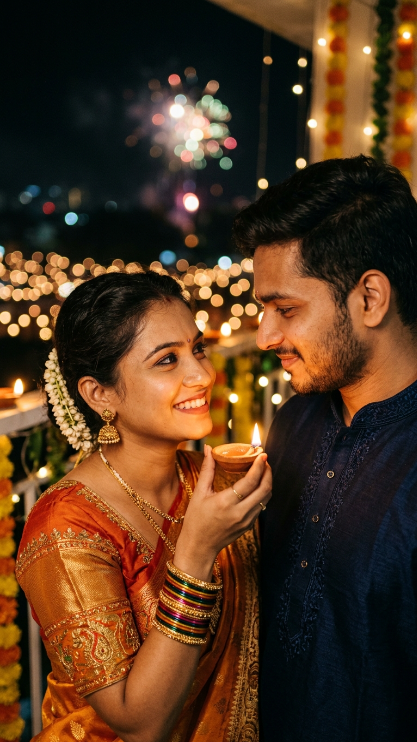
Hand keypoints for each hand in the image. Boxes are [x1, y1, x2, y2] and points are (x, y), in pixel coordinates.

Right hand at [174, 445, 271, 579]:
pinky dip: (262, 493)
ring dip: (267, 482)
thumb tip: (209, 449)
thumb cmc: (196, 520)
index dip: (259, 466)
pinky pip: (261, 506)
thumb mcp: (199, 493)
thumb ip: (207, 470)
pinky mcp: (249, 525)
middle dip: (268, 472)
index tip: (262, 455)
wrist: (199, 547)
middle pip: (264, 489)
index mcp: (226, 503)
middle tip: (264, 460)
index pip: (250, 481)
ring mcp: (246, 520)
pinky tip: (256, 484)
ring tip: (263, 469)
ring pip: (266, 498)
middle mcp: (240, 512)